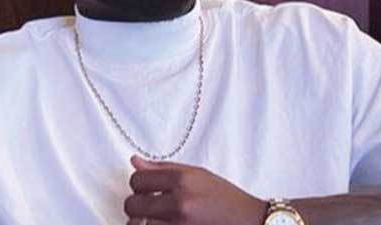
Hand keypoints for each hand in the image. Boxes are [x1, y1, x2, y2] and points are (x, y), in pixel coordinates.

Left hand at [124, 155, 267, 224]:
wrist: (248, 221)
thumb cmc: (225, 199)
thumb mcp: (197, 175)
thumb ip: (163, 169)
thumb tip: (135, 161)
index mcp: (182, 181)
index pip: (137, 180)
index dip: (139, 185)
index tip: (146, 188)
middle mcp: (179, 204)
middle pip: (132, 205)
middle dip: (137, 206)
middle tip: (149, 206)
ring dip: (142, 222)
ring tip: (156, 218)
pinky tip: (163, 224)